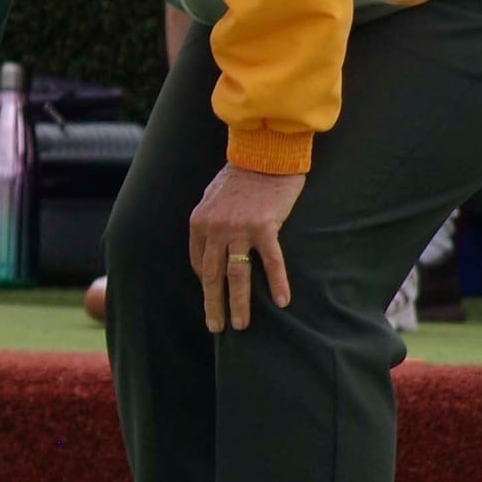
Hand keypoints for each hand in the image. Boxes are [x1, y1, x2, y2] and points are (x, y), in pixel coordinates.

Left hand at [189, 164, 304, 332]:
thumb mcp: (212, 196)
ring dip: (238, 303)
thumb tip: (209, 247)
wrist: (265, 154)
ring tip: (242, 324)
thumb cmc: (241, 174)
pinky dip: (277, 283)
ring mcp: (239, 229)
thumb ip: (209, 222)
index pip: (199, 263)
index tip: (214, 295)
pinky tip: (283, 301)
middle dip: (213, 305)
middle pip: (212, 276)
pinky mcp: (265, 227)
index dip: (206, 282)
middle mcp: (216, 228)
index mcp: (200, 222)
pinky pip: (271, 262)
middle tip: (217, 326)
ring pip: (237, 275)